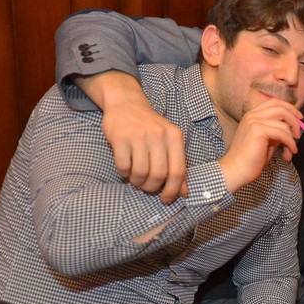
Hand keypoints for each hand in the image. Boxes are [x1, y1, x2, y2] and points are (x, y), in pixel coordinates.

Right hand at [82, 71, 187, 203]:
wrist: (127, 103)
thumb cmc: (151, 127)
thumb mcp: (169, 141)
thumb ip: (177, 164)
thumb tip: (184, 192)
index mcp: (175, 137)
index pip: (178, 171)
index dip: (173, 190)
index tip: (167, 199)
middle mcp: (158, 135)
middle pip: (158, 174)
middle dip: (152, 187)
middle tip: (147, 188)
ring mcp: (138, 136)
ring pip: (140, 173)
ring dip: (137, 182)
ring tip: (136, 180)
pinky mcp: (120, 137)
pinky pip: (123, 167)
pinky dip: (124, 174)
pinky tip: (126, 170)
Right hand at [218, 99, 303, 191]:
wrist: (237, 170)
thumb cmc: (251, 159)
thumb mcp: (267, 141)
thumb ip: (276, 131)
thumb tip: (292, 128)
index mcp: (252, 115)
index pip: (274, 102)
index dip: (290, 108)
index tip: (299, 118)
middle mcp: (252, 115)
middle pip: (281, 108)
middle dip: (294, 121)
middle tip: (298, 136)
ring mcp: (254, 121)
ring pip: (284, 123)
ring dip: (292, 139)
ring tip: (291, 151)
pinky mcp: (257, 130)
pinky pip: (282, 133)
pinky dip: (290, 143)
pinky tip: (289, 153)